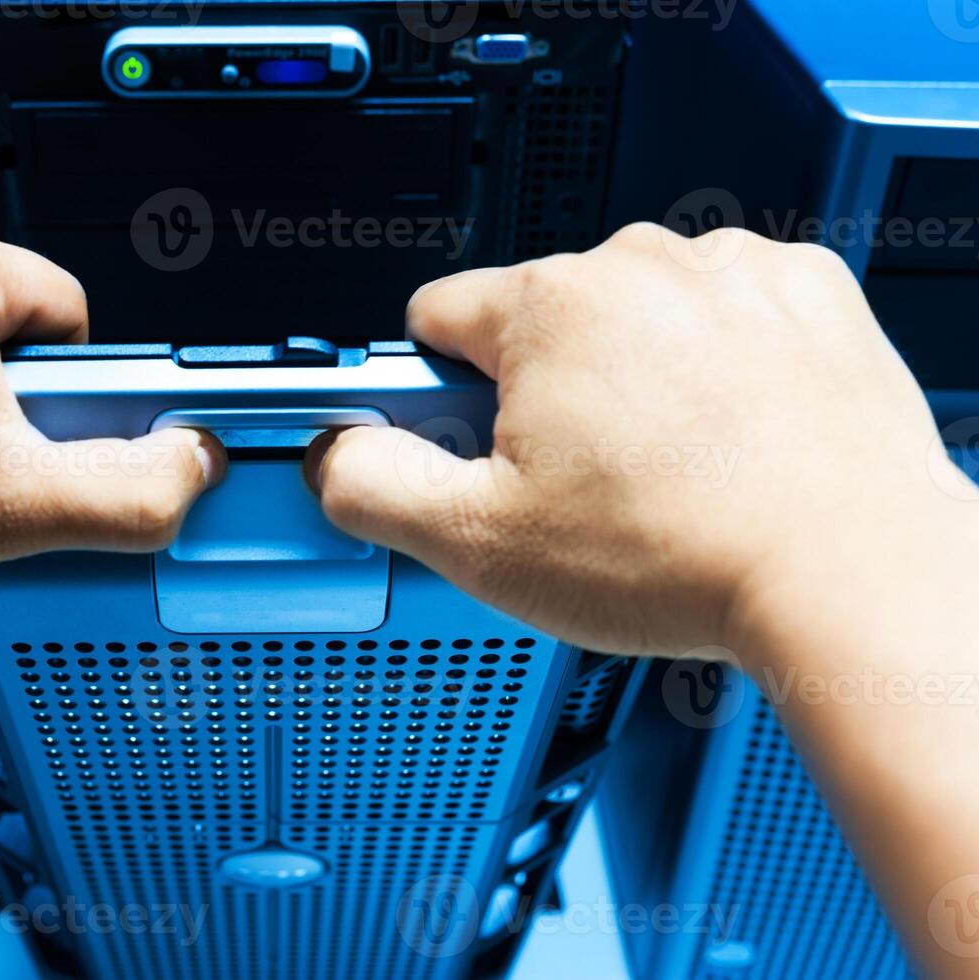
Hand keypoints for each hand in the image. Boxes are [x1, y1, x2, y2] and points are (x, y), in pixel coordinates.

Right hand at [308, 223, 954, 658]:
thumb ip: (375, 488)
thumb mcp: (480, 543)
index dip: (436, 388)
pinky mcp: (804, 292)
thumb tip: (334, 454)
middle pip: (541, 318)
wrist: (849, 570)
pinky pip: (726, 311)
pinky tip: (730, 430)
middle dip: (541, 388)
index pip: (438, 316)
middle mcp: (638, 266)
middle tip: (577, 479)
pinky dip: (720, 359)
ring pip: (635, 313)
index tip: (466, 438)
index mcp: (547, 307)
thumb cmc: (684, 555)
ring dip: (633, 370)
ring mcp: (730, 273)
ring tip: (665, 464)